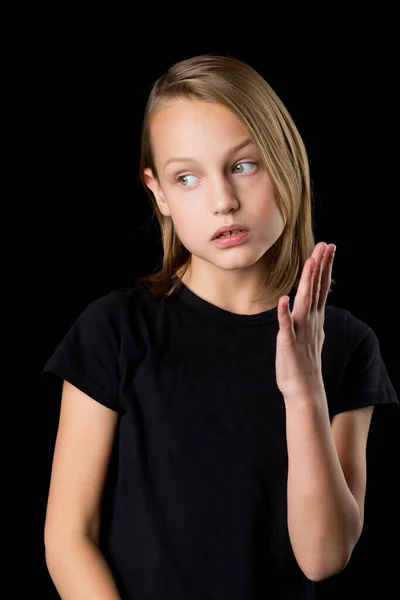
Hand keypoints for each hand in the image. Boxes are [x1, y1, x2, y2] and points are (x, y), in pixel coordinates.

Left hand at [275, 242, 335, 399]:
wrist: (304, 392)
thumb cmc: (302, 364)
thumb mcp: (307, 335)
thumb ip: (307, 318)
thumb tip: (308, 303)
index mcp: (313, 319)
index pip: (320, 287)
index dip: (324, 267)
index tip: (328, 248)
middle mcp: (310, 322)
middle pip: (316, 289)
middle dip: (321, 266)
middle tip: (326, 245)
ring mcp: (300, 332)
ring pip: (304, 302)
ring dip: (307, 282)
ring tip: (310, 262)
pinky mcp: (288, 344)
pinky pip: (286, 326)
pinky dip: (284, 313)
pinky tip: (284, 299)